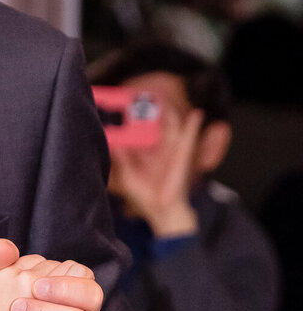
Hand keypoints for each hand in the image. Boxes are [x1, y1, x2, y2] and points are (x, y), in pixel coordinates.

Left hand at [110, 105, 203, 237]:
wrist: (163, 212)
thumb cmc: (147, 199)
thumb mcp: (129, 176)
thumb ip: (122, 159)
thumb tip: (113, 142)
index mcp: (146, 158)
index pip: (140, 135)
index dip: (133, 123)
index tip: (122, 110)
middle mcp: (159, 153)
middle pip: (155, 127)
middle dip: (150, 113)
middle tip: (140, 98)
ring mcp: (172, 153)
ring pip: (172, 128)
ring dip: (169, 114)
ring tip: (162, 99)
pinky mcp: (184, 156)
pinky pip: (190, 138)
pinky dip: (194, 126)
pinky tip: (197, 114)